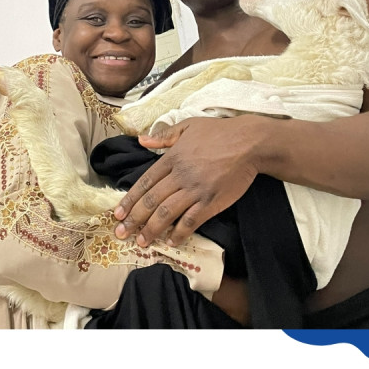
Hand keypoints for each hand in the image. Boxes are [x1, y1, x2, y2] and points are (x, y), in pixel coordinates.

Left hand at [113, 117, 259, 246]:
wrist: (250, 142)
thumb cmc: (220, 132)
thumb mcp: (189, 126)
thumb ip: (164, 135)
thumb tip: (142, 139)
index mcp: (172, 158)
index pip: (145, 182)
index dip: (130, 200)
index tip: (118, 214)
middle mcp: (180, 175)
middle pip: (152, 201)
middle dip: (134, 219)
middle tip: (121, 233)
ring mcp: (196, 190)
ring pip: (168, 213)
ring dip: (152, 229)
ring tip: (142, 242)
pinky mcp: (212, 201)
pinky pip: (192, 220)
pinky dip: (180, 232)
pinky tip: (172, 241)